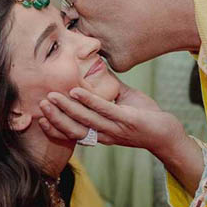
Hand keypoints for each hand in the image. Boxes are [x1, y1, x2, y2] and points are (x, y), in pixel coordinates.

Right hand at [38, 82, 183, 155]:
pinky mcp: (127, 120)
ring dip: (66, 108)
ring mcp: (115, 128)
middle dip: (55, 117)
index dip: (54, 128)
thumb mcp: (123, 105)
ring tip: (52, 96)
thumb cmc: (146, 118)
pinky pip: (105, 110)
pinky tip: (77, 91)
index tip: (39, 117)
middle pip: (73, 129)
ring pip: (85, 120)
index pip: (72, 134)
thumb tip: (98, 72)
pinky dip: (89, 101)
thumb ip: (108, 93)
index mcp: (100, 134)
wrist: (168, 133)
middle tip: (40, 103)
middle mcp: (104, 134)